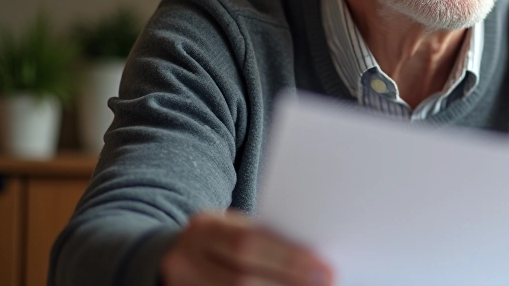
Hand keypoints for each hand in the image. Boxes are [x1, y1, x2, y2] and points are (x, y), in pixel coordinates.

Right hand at [161, 210, 333, 285]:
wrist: (182, 254)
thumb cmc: (227, 239)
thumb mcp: (240, 229)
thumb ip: (269, 240)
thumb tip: (317, 261)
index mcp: (204, 228)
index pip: (247, 243)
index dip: (288, 258)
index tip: (325, 268)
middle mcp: (185, 260)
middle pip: (241, 280)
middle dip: (287, 283)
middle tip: (325, 283)